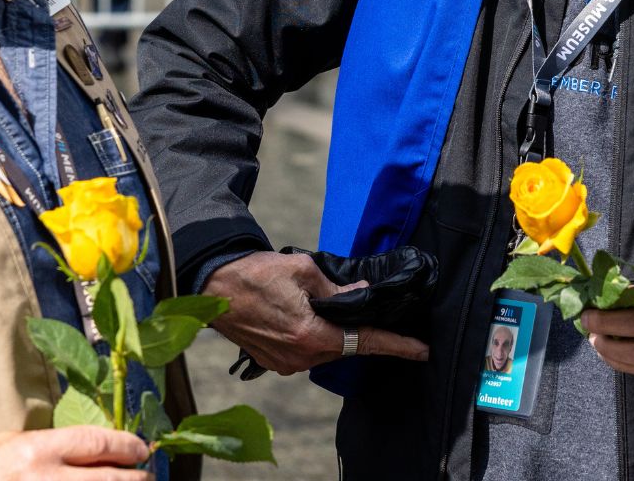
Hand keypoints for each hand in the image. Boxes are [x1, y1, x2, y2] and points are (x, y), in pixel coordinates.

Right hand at [0, 426, 150, 479]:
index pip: (98, 443)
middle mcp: (45, 479)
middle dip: (136, 477)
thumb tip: (103, 449)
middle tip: (147, 475)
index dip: (127, 446)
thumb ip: (58, 445)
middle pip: (110, 478)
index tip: (141, 449)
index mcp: (39, 450)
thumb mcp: (18, 443)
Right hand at [204, 250, 429, 374]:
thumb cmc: (254, 274)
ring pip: (325, 350)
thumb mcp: (303, 270)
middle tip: (376, 313)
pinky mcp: (273, 361)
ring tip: (329, 307)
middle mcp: (299, 358)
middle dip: (360, 331)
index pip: (365, 342)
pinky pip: (306, 352)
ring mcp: (285, 364)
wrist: (211, 287)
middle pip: (345, 347)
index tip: (422, 350)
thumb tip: (362, 293)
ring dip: (334, 332)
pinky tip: (311, 317)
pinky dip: (315, 336)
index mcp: (310, 335)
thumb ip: (337, 287)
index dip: (397, 346)